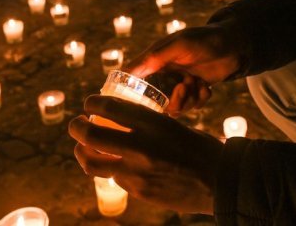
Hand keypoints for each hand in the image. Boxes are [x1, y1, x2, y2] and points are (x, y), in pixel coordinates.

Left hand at [69, 94, 223, 214]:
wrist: (220, 180)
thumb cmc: (199, 148)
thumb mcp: (173, 125)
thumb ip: (147, 125)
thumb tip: (122, 121)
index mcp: (151, 122)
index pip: (108, 107)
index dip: (92, 103)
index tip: (89, 104)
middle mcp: (139, 145)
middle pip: (90, 135)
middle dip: (76, 127)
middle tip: (76, 125)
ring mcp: (136, 171)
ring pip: (92, 162)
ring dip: (82, 153)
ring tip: (82, 149)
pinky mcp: (137, 191)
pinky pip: (114, 178)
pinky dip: (110, 170)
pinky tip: (114, 166)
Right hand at [126, 22, 243, 113]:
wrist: (234, 45)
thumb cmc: (205, 39)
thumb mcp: (180, 44)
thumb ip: (156, 57)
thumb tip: (130, 71)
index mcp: (155, 60)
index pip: (134, 79)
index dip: (133, 93)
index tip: (140, 103)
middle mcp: (164, 74)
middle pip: (155, 101)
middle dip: (172, 100)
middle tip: (184, 87)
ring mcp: (179, 84)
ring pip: (174, 107)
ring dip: (188, 99)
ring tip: (197, 82)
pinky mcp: (194, 91)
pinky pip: (192, 106)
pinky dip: (200, 98)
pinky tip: (205, 85)